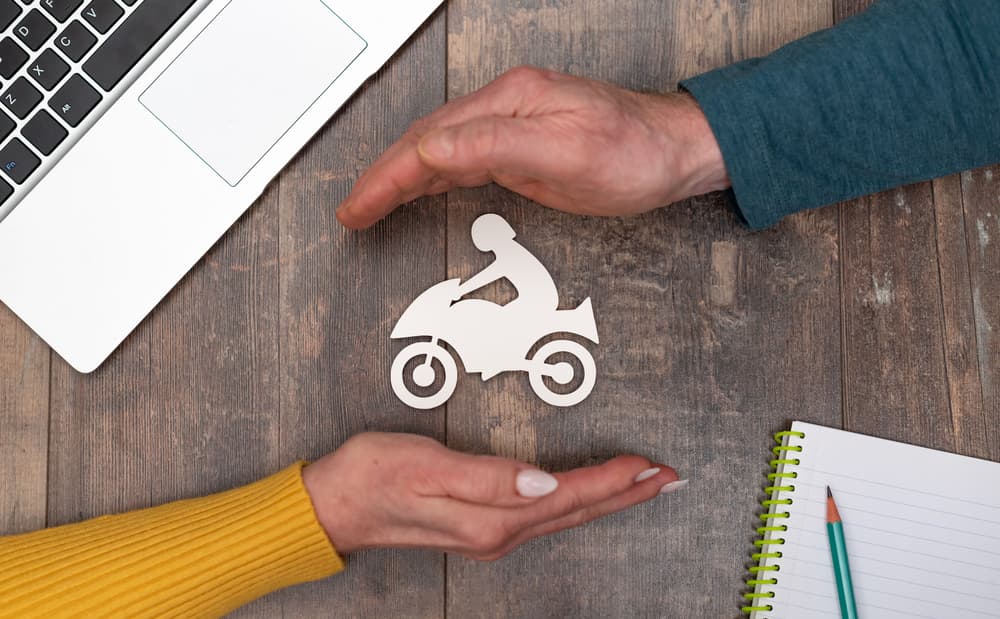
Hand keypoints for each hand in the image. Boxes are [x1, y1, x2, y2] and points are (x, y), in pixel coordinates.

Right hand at [302, 432, 683, 560]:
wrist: (336, 505)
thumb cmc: (375, 476)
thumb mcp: (426, 467)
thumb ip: (487, 477)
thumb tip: (545, 482)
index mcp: (491, 517)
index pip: (568, 494)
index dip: (613, 479)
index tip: (649, 465)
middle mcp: (498, 532)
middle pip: (577, 510)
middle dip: (627, 493)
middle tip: (669, 477)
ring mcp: (491, 534)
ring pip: (565, 515)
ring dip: (608, 499)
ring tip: (642, 484)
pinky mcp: (482, 527)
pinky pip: (545, 516)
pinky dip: (577, 502)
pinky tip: (586, 495)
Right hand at [336, 66, 728, 228]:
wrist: (676, 151)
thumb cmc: (635, 150)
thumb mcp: (566, 152)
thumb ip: (494, 147)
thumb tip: (432, 150)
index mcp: (509, 101)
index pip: (429, 142)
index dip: (387, 177)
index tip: (358, 206)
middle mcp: (505, 106)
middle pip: (424, 143)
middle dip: (383, 179)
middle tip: (353, 212)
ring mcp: (512, 124)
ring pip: (439, 151)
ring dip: (401, 179)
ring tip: (370, 206)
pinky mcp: (522, 144)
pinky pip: (463, 160)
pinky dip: (432, 178)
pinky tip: (419, 189)